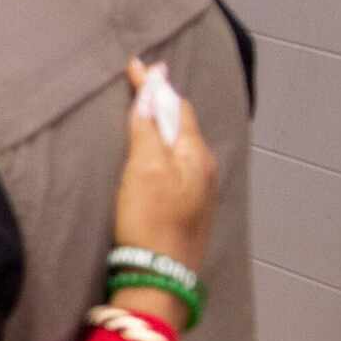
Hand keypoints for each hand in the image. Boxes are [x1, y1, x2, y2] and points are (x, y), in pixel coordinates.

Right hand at [112, 57, 218, 276]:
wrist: (160, 276)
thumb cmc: (149, 220)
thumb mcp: (142, 169)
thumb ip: (145, 129)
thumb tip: (149, 93)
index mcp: (194, 153)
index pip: (176, 106)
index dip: (155, 84)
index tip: (137, 64)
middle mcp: (203, 167)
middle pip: (182, 123)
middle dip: (163, 100)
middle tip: (144, 80)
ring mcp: (199, 189)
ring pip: (181, 142)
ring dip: (164, 122)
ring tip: (148, 108)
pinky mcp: (189, 207)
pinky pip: (178, 161)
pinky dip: (164, 144)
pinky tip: (154, 149)